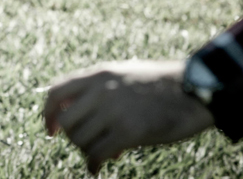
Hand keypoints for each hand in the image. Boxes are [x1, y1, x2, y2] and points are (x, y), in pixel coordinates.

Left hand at [43, 60, 214, 174]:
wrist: (195, 91)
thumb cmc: (161, 85)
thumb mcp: (124, 74)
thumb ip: (99, 88)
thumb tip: (73, 112)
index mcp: (99, 74)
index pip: (55, 92)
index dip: (48, 114)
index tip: (51, 131)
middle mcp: (102, 90)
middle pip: (67, 122)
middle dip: (72, 138)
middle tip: (86, 145)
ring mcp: (115, 111)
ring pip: (81, 140)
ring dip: (86, 151)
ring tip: (100, 153)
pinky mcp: (129, 132)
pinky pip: (97, 154)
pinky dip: (93, 165)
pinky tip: (97, 169)